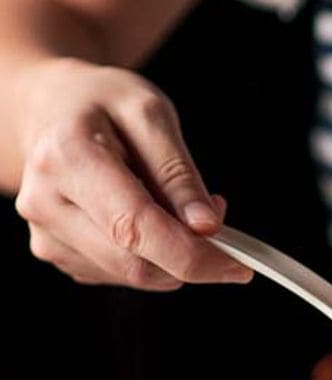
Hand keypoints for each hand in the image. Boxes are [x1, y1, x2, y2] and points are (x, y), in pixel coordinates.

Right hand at [13, 58, 249, 289]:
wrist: (49, 107)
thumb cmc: (102, 104)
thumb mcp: (150, 114)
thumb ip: (179, 174)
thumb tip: (206, 227)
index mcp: (67, 158)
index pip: (138, 228)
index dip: (194, 257)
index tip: (239, 267)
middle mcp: (45, 202)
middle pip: (137, 263)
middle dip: (192, 256)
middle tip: (213, 220)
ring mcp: (46, 232)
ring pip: (133, 276)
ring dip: (172, 256)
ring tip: (174, 207)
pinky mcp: (56, 252)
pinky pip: (120, 275)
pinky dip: (151, 258)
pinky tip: (148, 221)